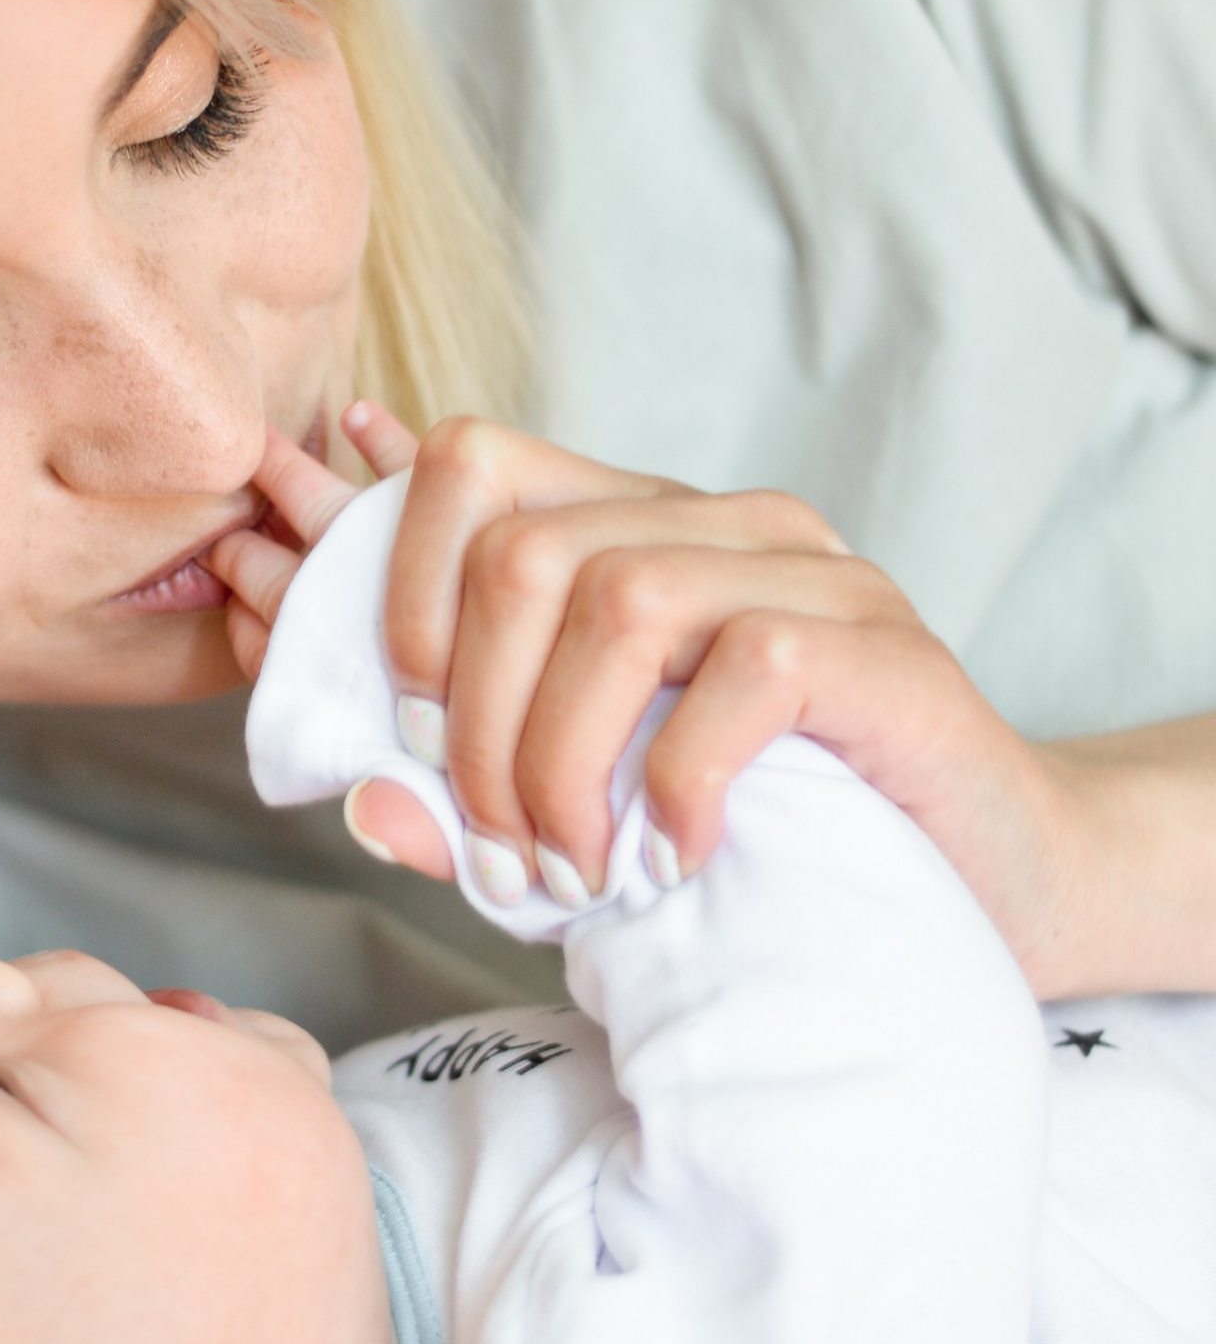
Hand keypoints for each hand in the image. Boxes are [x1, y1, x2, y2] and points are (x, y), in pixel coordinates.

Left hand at [212, 405, 1093, 993]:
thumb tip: (353, 795)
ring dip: (562, 755)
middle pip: (522, 547)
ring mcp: (809, 573)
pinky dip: (682, 778)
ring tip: (576, 864)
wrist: (990, 881)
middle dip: (474, 714)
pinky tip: (678, 857)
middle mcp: (718, 525)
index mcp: (633, 529)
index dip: (395, 581)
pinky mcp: (881, 647)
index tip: (401, 720)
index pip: (471, 462)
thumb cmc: (769, 841)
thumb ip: (475, 796)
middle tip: (501, 840)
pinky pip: (747, 665)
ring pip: (618, 596)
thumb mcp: (589, 816)